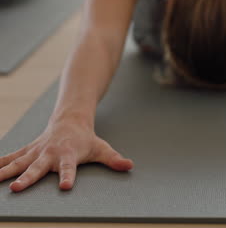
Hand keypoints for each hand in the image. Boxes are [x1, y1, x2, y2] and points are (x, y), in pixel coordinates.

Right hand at [0, 120, 132, 191]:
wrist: (70, 120)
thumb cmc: (87, 139)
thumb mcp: (102, 148)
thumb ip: (114, 159)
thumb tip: (130, 166)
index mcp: (68, 155)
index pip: (69, 168)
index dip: (68, 176)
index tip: (65, 187)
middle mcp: (50, 154)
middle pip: (38, 167)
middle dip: (27, 177)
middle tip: (16, 188)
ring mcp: (36, 152)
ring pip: (18, 162)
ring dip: (4, 172)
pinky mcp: (28, 151)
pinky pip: (11, 157)